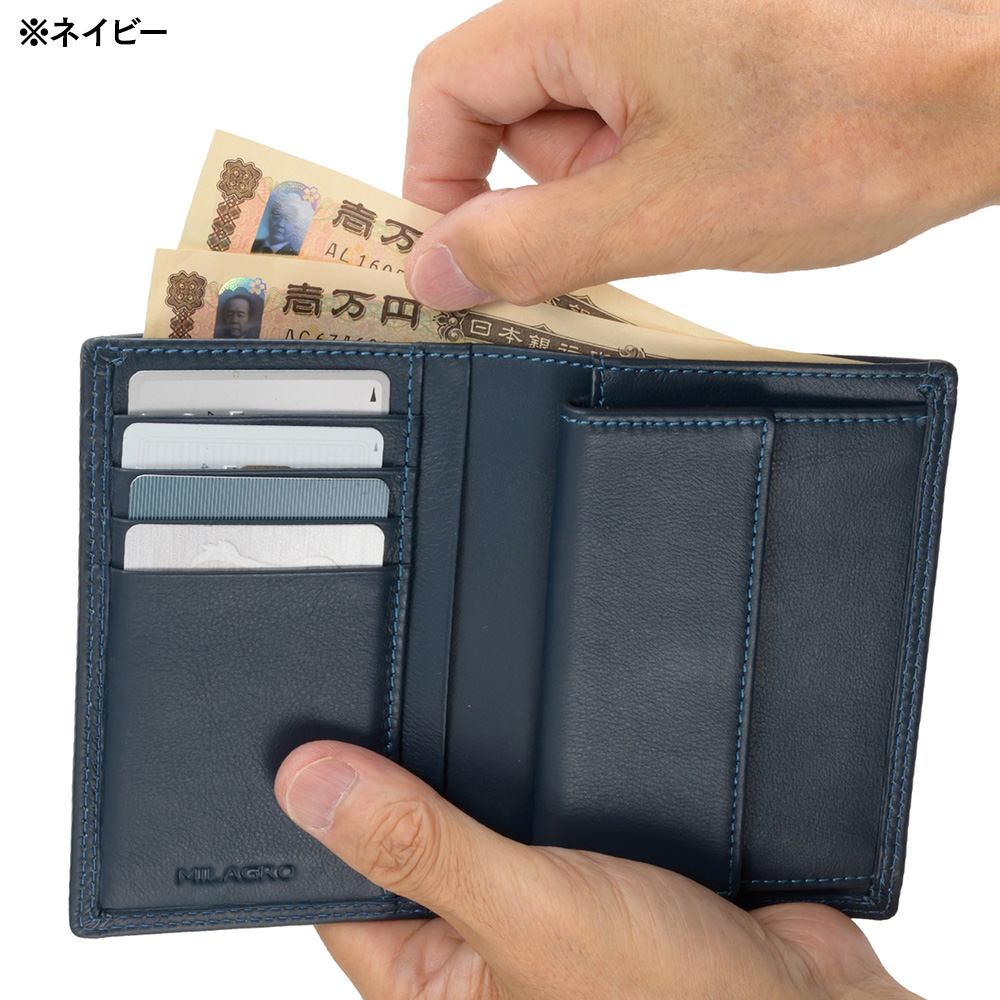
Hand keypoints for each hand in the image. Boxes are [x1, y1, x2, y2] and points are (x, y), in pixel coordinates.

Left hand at [275, 740, 922, 999]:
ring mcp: (533, 897)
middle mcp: (476, 942)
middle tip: (396, 682)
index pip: (339, 882)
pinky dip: (539, 758)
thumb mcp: (528, 916)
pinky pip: (539, 796)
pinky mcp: (585, 861)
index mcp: (433, 980)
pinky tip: (542, 716)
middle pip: (410, 829)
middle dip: (411, 765)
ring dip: (483, 756)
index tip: (304, 728)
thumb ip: (421, 846)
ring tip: (474, 688)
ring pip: (478, 802)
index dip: (319, 806)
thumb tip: (307, 783)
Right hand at [402, 0, 999, 309]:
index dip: (436, 181)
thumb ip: (530, 246)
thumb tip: (438, 269)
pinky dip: (640, 181)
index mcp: (586, 9)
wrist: (978, 93)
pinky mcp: (696, 61)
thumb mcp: (661, 213)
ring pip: (571, 130)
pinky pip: (624, 128)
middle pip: (506, 114)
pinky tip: (699, 196)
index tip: (455, 257)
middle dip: (541, 197)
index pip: (445, 89)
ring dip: (600, 195)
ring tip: (680, 211)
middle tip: (602, 245)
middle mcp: (613, 6)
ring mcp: (658, 33)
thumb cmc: (854, 123)